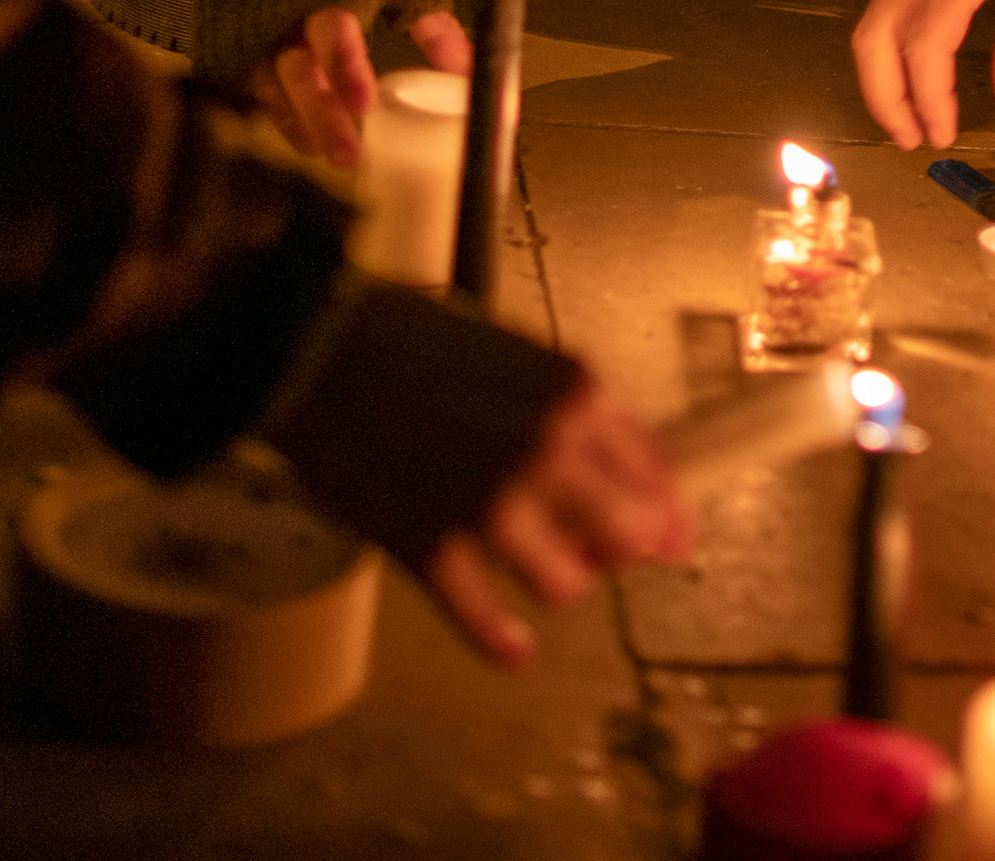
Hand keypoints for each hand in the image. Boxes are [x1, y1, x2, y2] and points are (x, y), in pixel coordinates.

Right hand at [261, 3, 470, 167]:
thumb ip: (432, 24)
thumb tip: (466, 70)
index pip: (334, 31)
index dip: (346, 69)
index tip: (364, 105)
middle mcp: (287, 8)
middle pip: (298, 69)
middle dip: (321, 115)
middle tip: (346, 154)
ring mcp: (258, 25)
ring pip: (270, 81)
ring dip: (298, 122)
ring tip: (323, 153)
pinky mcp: (240, 37)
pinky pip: (253, 81)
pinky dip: (279, 112)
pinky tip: (301, 137)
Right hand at [416, 374, 689, 665]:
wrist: (324, 352)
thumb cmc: (422, 345)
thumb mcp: (527, 354)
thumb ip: (585, 414)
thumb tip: (642, 473)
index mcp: (577, 397)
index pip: (656, 475)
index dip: (666, 515)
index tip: (670, 539)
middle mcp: (547, 452)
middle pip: (629, 535)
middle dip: (622, 551)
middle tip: (601, 553)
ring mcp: (490, 505)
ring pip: (566, 584)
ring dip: (558, 583)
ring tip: (535, 569)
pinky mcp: (431, 548)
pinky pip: (485, 620)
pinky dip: (504, 642)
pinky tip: (515, 649)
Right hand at [853, 0, 994, 146]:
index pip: (925, 49)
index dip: (929, 99)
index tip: (944, 133)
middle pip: (875, 45)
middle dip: (886, 101)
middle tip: (911, 138)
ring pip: (867, 29)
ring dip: (880, 81)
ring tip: (906, 117)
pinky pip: (878, 9)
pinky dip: (884, 50)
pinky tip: (907, 72)